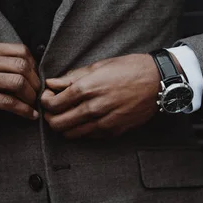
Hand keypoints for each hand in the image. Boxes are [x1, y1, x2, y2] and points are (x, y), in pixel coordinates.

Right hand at [0, 41, 40, 124]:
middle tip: (38, 93)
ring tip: (33, 104)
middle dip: (35, 82)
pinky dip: (23, 110)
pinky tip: (29, 115)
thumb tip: (28, 68)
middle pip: (22, 66)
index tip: (35, 78)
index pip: (21, 50)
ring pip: (17, 83)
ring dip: (31, 96)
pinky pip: (8, 103)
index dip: (34, 66)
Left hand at [40, 54, 161, 138]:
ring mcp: (103, 122)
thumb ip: (72, 78)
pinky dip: (80, 130)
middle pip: (57, 123)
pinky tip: (84, 119)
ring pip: (70, 134)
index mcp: (87, 88)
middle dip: (50, 117)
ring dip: (64, 126)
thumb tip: (52, 83)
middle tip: (54, 108)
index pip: (52, 105)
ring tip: (68, 114)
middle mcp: (93, 108)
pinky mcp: (113, 131)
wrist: (157, 82)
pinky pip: (87, 136)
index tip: (49, 96)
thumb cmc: (129, 69)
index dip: (45, 101)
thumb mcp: (98, 66)